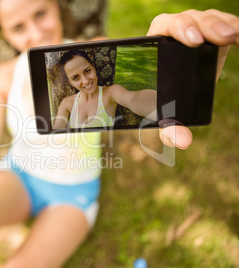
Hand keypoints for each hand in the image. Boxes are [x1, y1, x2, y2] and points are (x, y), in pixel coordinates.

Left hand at [147, 9, 238, 148]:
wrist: (167, 98)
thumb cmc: (155, 104)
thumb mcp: (159, 116)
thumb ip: (168, 129)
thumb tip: (183, 142)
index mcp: (154, 45)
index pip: (165, 26)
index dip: (179, 28)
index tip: (193, 41)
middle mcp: (174, 35)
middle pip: (189, 19)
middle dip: (205, 25)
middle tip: (221, 38)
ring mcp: (195, 33)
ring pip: (209, 19)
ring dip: (223, 24)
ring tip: (235, 36)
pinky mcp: (212, 38)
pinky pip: (224, 25)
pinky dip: (235, 27)